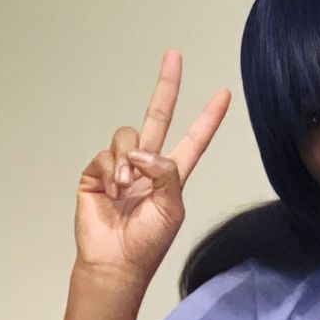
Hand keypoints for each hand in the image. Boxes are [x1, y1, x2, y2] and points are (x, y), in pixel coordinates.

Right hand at [75, 50, 230, 284]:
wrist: (115, 263)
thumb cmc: (147, 243)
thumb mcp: (171, 208)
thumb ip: (166, 173)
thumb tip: (142, 152)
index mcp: (172, 176)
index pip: (194, 140)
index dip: (208, 118)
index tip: (223, 95)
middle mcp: (147, 166)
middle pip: (158, 117)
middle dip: (166, 86)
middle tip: (174, 55)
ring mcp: (120, 168)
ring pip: (126, 136)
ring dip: (127, 160)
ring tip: (125, 187)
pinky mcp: (96, 174)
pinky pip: (105, 155)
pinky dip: (110, 171)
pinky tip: (112, 192)